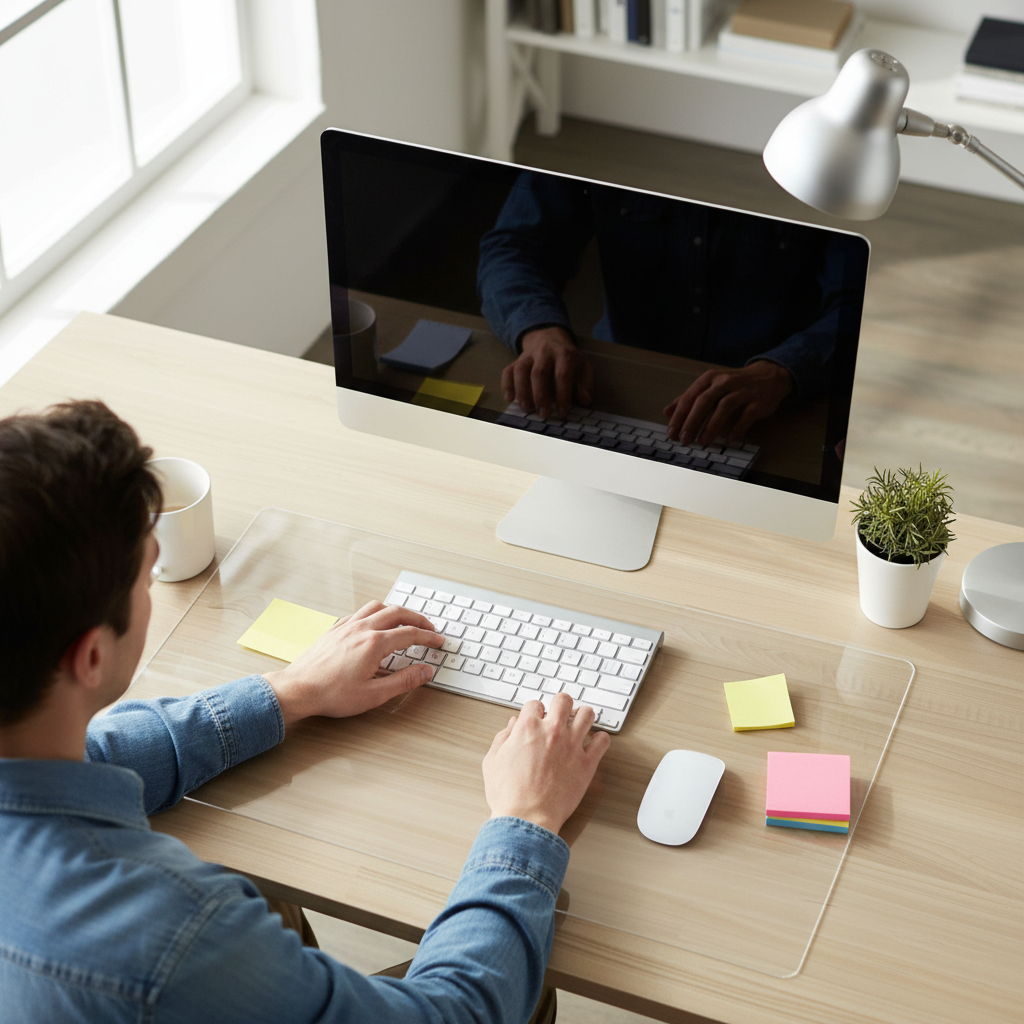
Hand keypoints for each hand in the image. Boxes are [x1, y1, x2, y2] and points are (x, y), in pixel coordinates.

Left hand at [263, 602, 441, 725]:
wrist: (298, 690)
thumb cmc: (331, 694)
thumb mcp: (374, 695)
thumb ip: (404, 681)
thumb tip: (425, 672)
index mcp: (374, 644)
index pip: (410, 634)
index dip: (429, 636)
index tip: (438, 640)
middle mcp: (362, 629)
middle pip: (398, 613)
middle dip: (417, 618)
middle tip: (429, 627)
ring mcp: (347, 626)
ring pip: (378, 606)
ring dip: (396, 611)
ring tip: (405, 620)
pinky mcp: (335, 629)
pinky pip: (361, 612)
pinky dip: (375, 613)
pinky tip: (376, 623)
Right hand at [482, 693, 609, 834]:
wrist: (527, 818)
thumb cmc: (509, 794)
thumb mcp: (492, 761)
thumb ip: (503, 737)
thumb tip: (512, 725)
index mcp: (528, 728)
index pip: (535, 704)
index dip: (534, 711)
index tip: (536, 718)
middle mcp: (552, 731)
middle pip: (563, 700)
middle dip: (560, 704)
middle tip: (560, 713)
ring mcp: (572, 745)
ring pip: (587, 714)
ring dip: (582, 716)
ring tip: (579, 724)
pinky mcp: (587, 763)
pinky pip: (603, 741)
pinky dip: (600, 740)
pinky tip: (593, 744)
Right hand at [501, 326, 593, 418]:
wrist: (550, 339)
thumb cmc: (568, 360)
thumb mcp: (583, 367)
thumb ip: (586, 384)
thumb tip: (585, 400)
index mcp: (564, 354)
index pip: (562, 375)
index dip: (562, 395)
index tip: (562, 412)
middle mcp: (545, 352)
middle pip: (539, 373)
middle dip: (540, 395)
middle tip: (543, 414)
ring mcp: (528, 355)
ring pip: (521, 371)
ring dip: (522, 391)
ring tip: (527, 408)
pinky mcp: (516, 360)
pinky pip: (508, 371)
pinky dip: (506, 385)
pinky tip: (509, 399)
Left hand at [663, 360, 792, 444]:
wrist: (769, 376)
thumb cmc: (734, 384)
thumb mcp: (710, 386)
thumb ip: (689, 398)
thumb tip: (666, 411)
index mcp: (710, 378)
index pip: (690, 397)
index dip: (679, 416)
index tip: (671, 433)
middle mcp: (725, 382)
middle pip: (704, 402)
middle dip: (692, 422)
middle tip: (684, 440)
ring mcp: (743, 391)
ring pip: (724, 407)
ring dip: (712, 426)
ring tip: (703, 442)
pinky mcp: (758, 401)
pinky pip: (746, 416)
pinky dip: (737, 429)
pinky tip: (728, 440)